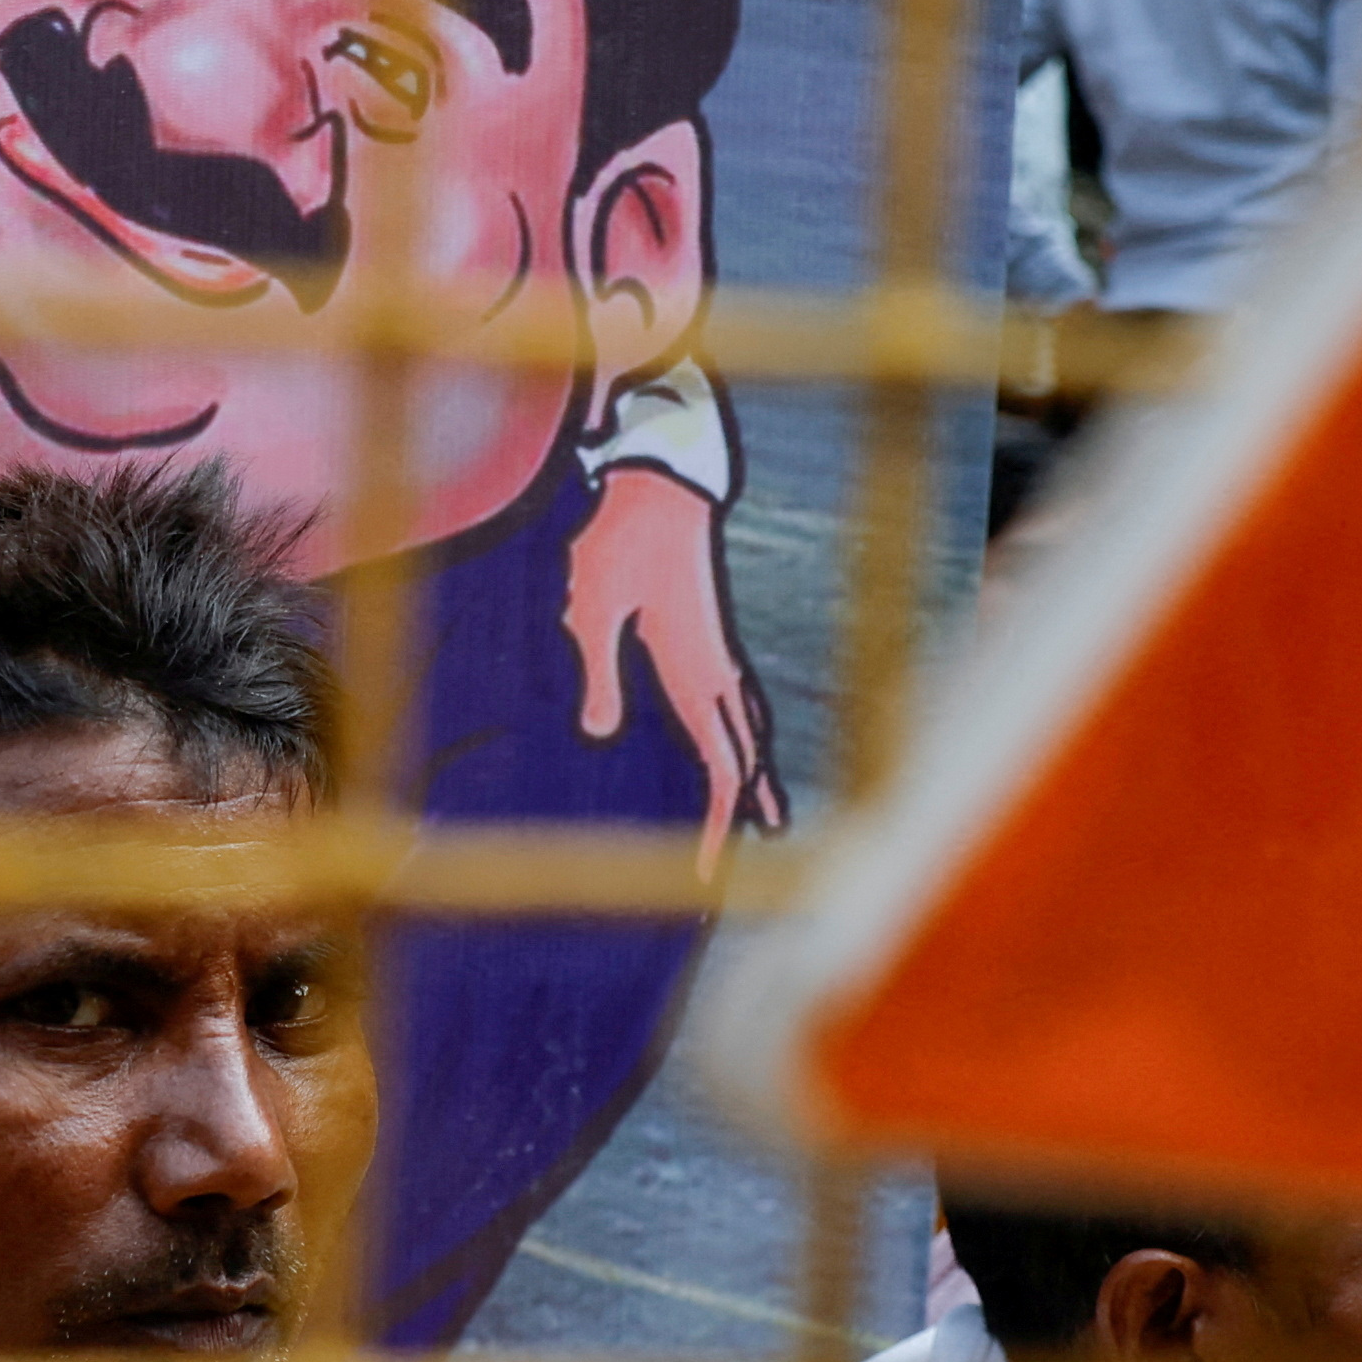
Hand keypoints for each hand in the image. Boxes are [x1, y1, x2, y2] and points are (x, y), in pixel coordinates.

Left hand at [561, 464, 783, 874]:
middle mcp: (718, 669)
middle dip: (735, 820)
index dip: (717, 823)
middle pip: (741, 759)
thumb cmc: (617, 543)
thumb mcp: (594, 607)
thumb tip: (601, 731)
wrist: (658, 483)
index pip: (720, 765)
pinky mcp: (709, 639)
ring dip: (753, 782)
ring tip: (767, 828)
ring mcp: (718, 654)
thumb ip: (599, 671)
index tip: (705, 873)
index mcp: (695, 671)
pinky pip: (738, 704)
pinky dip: (746, 739)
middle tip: (715, 878)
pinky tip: (745, 749)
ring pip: (748, 731)